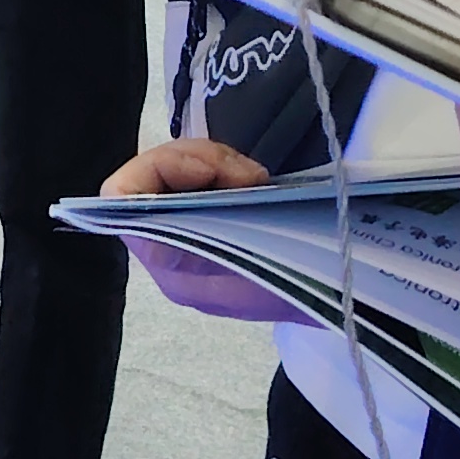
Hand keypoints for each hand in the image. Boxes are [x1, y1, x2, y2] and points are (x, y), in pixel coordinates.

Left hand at [100, 140, 303, 323]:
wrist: (337, 299)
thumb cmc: (295, 289)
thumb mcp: (251, 270)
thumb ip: (198, 238)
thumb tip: (162, 201)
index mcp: (169, 264)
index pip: (122, 197)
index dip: (160, 168)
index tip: (211, 170)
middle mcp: (169, 244)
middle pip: (153, 172)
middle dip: (200, 159)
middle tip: (252, 174)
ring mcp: (190, 227)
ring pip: (179, 166)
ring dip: (218, 162)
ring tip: (259, 179)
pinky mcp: (212, 214)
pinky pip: (203, 174)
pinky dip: (228, 168)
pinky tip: (257, 182)